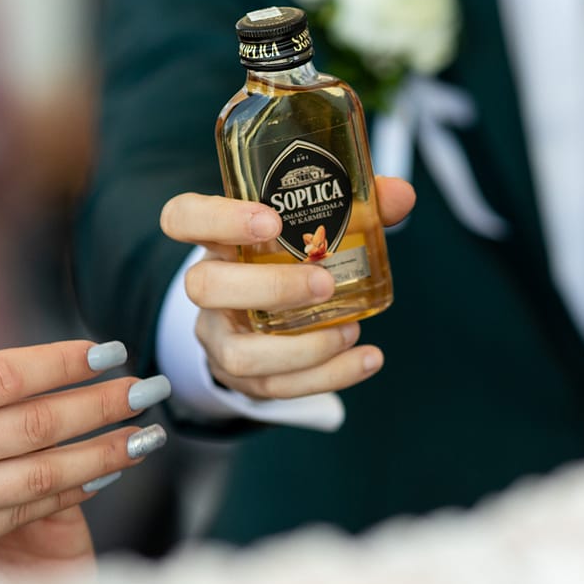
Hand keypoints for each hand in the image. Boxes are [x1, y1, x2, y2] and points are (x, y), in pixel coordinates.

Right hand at [0, 265, 167, 562]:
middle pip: (36, 424)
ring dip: (104, 454)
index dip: (65, 362)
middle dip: (103, 405)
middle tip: (151, 388)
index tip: (110, 349)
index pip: (4, 375)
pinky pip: (21, 515)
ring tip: (149, 435)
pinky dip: (68, 494)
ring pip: (41, 475)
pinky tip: (103, 475)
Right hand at [160, 177, 414, 399]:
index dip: (215, 218)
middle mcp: (207, 287)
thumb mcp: (307, 227)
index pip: (183, 217)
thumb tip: (400, 196)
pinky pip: (275, 387)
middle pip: (204, 287)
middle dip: (269, 288)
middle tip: (324, 283)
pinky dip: (327, 377)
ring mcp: (219, 335)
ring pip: (238, 352)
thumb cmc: (284, 258)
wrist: (260, 316)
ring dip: (300, 348)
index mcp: (215, 239)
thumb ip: (354, 205)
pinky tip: (366, 359)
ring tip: (349, 330)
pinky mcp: (241, 376)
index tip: (270, 220)